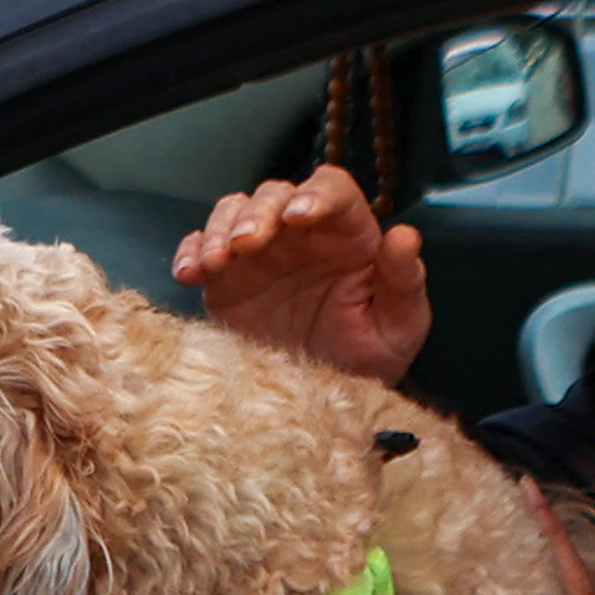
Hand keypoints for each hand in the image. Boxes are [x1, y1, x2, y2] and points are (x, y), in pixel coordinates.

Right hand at [172, 165, 428, 386]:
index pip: (332, 190)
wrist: (326, 403)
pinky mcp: (226, 280)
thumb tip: (406, 236)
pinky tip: (189, 274)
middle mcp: (300, 235)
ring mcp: (260, 254)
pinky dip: (190, 253)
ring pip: (233, 211)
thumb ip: (403, 280)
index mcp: (348, 235)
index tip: (298, 217)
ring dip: (219, 228)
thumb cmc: (371, 357)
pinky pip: (200, 249)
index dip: (314, 195)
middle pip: (274, 195)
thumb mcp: (399, 326)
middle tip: (246, 244)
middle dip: (257, 213)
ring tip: (215, 262)